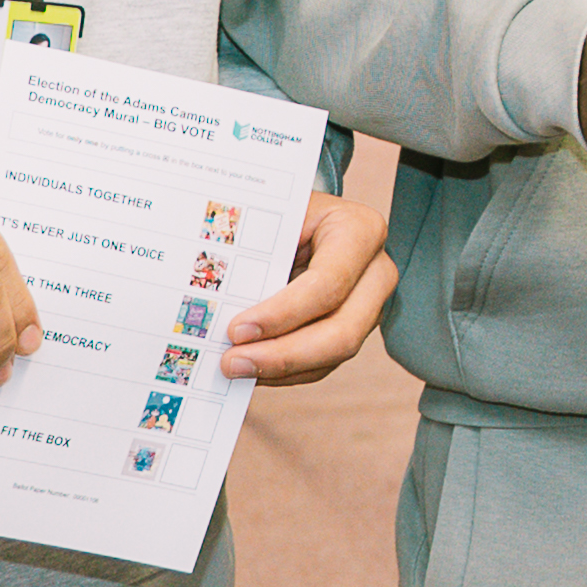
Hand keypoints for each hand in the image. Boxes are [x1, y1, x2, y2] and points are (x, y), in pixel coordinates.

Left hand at [221, 186, 394, 383]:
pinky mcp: (355, 328)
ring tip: (236, 368)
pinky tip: (253, 370)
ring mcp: (371, 305)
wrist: (301, 217)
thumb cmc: (283, 214)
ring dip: (281, 369)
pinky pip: (324, 364)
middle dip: (283, 355)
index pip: (327, 284)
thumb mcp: (271, 218)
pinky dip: (286, 372)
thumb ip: (253, 252)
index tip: (236, 330)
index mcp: (360, 230)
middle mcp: (376, 272)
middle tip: (233, 361)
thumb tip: (210, 299)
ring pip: (334, 355)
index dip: (282, 314)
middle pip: (342, 331)